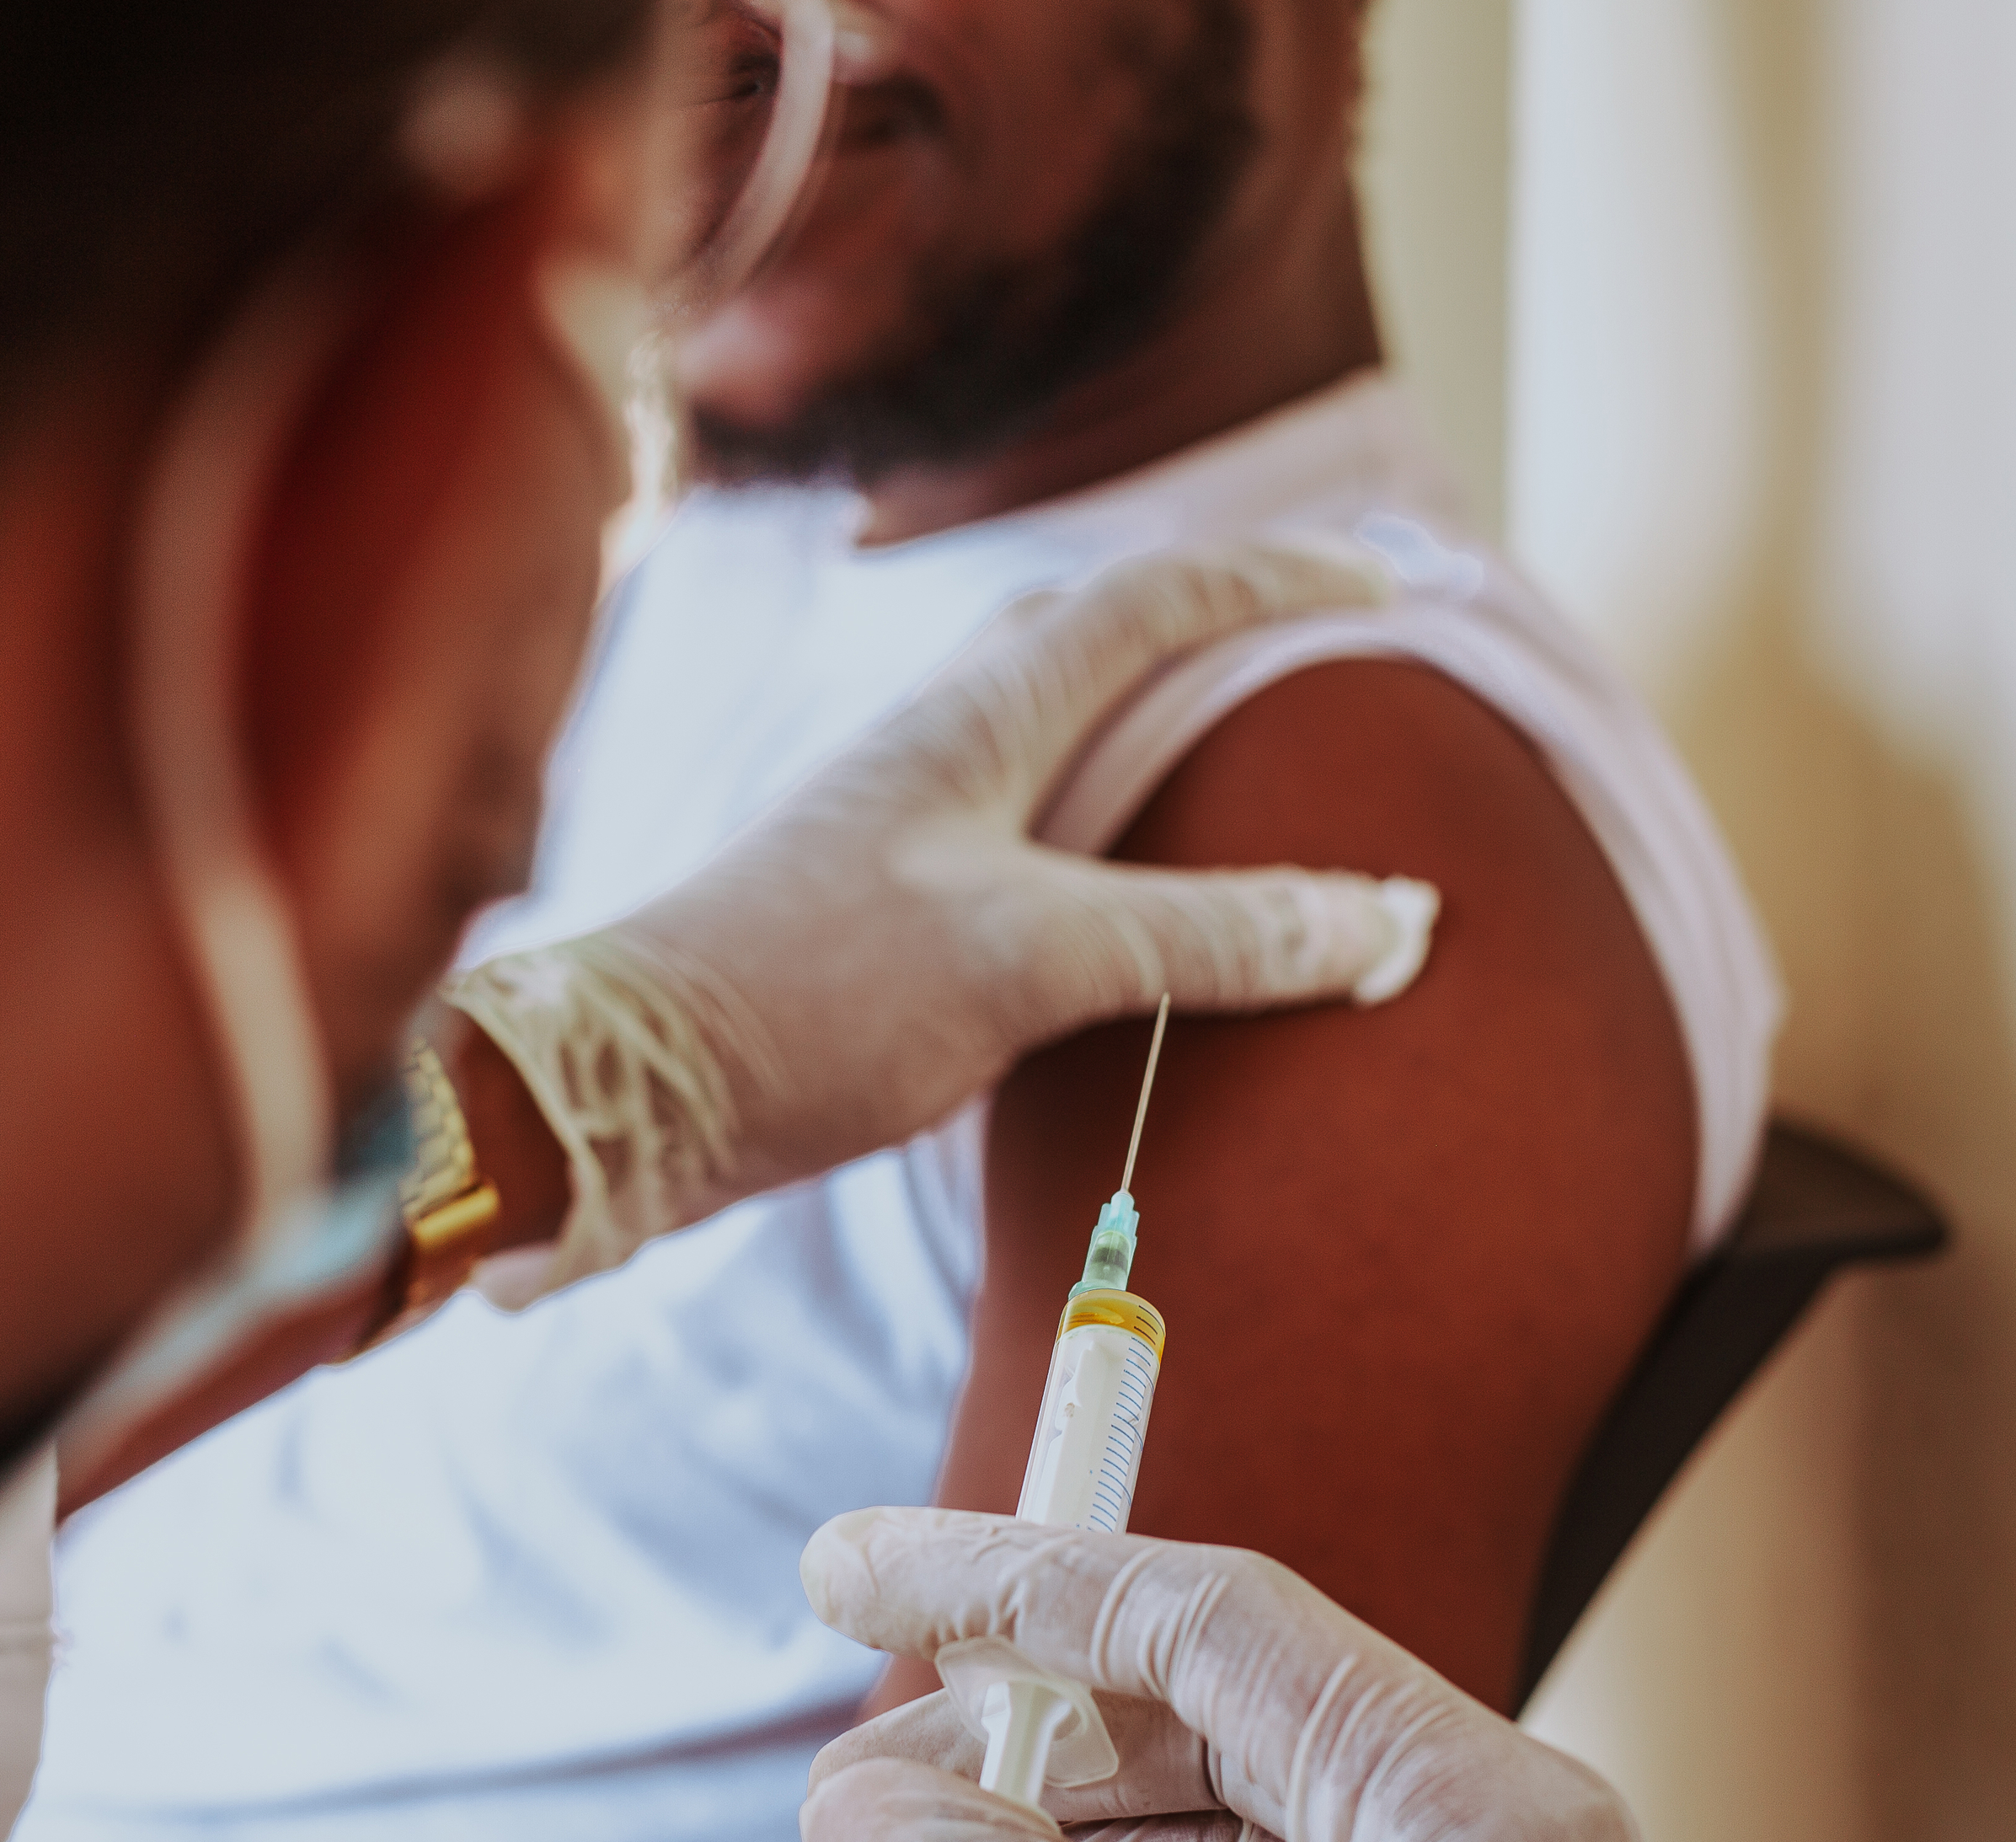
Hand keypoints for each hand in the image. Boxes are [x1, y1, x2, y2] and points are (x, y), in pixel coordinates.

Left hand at [445, 539, 1435, 1297]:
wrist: (621, 1091)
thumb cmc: (813, 1000)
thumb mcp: (1035, 959)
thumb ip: (1210, 936)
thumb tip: (1394, 918)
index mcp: (978, 716)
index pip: (1154, 598)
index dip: (1276, 576)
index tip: (1386, 580)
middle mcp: (935, 743)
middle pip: (1089, 634)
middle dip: (1210, 618)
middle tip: (1311, 637)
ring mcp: (896, 821)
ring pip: (1045, 725)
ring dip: (1143, 715)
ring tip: (1232, 749)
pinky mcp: (872, 905)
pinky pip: (1015, 818)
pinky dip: (1095, 819)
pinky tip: (1107, 884)